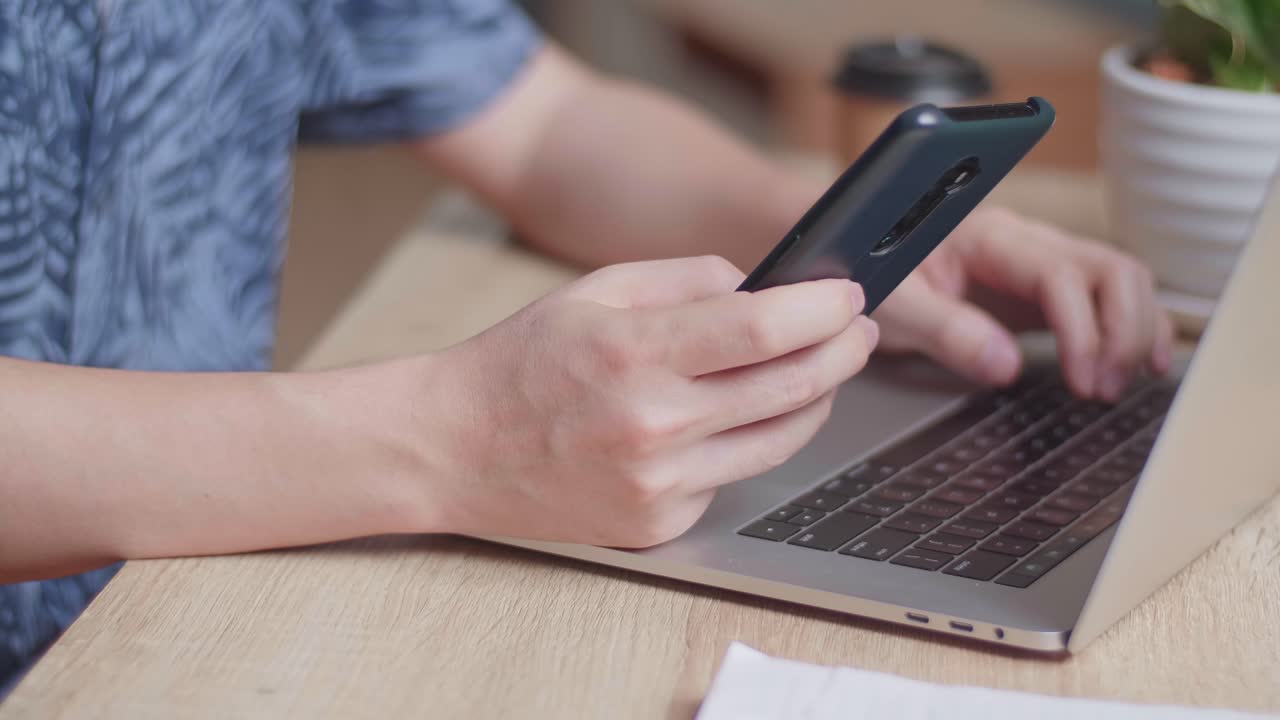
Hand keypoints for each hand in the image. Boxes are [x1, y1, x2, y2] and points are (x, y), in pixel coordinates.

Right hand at [420, 256, 877, 546]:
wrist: (456, 448)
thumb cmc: (523, 361)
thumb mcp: (595, 290)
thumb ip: (685, 278)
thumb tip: (762, 286)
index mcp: (633, 351)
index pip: (762, 330)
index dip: (822, 310)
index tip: (850, 296)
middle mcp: (652, 423)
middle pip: (789, 387)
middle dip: (842, 353)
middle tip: (859, 331)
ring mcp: (657, 484)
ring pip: (778, 440)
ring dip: (815, 399)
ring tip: (820, 370)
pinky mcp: (658, 525)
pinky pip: (731, 476)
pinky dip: (745, 441)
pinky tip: (728, 419)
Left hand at [875, 205, 1174, 400]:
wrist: (850, 253)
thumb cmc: (865, 268)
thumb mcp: (894, 304)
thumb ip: (945, 331)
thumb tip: (1004, 365)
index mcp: (988, 238)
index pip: (1061, 274)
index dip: (1082, 328)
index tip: (1082, 377)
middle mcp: (1024, 242)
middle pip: (1109, 269)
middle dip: (1120, 330)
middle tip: (1102, 387)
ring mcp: (1036, 262)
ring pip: (1118, 277)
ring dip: (1134, 328)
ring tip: (1120, 382)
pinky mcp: (1038, 288)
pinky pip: (1104, 295)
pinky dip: (1131, 324)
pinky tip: (1140, 360)